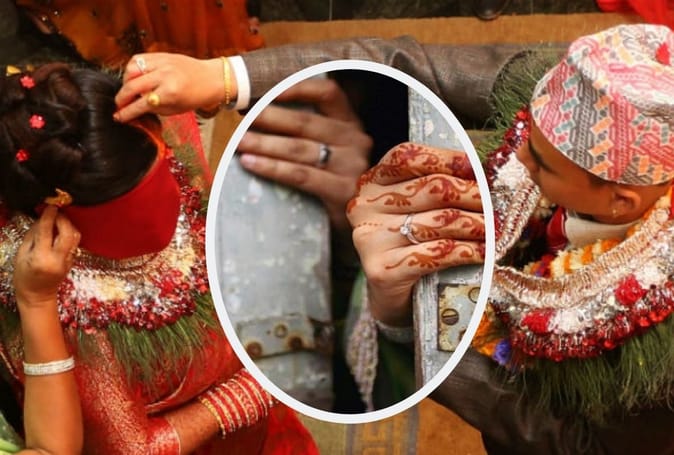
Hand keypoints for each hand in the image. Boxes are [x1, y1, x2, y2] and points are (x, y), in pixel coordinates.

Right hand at [13, 206, 80, 310]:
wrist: (37, 295)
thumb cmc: (24, 276)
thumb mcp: (21, 254)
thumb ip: (33, 236)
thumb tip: (42, 219)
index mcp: (41, 258)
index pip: (48, 231)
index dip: (49, 216)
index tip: (50, 206)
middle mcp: (58, 259)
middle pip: (67, 233)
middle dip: (63, 219)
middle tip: (55, 212)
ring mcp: (68, 261)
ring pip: (75, 237)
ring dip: (69, 225)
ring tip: (59, 219)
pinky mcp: (73, 261)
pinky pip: (74, 243)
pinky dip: (69, 233)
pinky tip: (61, 230)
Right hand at [114, 53, 225, 121]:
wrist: (211, 78)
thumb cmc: (196, 96)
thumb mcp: (175, 110)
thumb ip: (154, 110)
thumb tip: (134, 111)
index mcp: (170, 93)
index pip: (141, 104)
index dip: (127, 112)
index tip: (118, 117)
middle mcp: (164, 76)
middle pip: (132, 86)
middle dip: (121, 98)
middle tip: (119, 105)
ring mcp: (162, 63)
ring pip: (131, 69)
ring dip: (125, 82)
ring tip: (128, 90)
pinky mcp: (161, 55)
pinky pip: (138, 59)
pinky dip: (132, 69)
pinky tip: (134, 77)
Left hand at [237, 77, 371, 230]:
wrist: (364, 225)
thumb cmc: (337, 184)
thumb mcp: (332, 153)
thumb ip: (308, 134)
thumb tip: (257, 115)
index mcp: (351, 124)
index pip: (328, 93)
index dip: (298, 88)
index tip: (266, 91)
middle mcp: (356, 141)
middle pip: (305, 122)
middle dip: (268, 118)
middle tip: (241, 118)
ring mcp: (351, 166)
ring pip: (299, 149)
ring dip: (264, 144)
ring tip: (239, 142)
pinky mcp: (343, 192)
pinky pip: (301, 176)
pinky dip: (273, 168)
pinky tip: (251, 164)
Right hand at [347, 142, 484, 324]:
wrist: (390, 295)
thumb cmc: (407, 244)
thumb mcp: (413, 209)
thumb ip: (435, 187)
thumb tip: (481, 176)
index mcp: (372, 183)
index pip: (407, 157)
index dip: (445, 158)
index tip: (476, 167)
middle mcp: (365, 207)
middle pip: (431, 188)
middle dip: (471, 194)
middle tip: (494, 203)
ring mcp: (371, 239)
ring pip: (438, 222)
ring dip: (475, 225)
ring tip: (495, 228)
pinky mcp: (382, 269)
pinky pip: (435, 254)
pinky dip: (466, 252)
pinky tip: (483, 252)